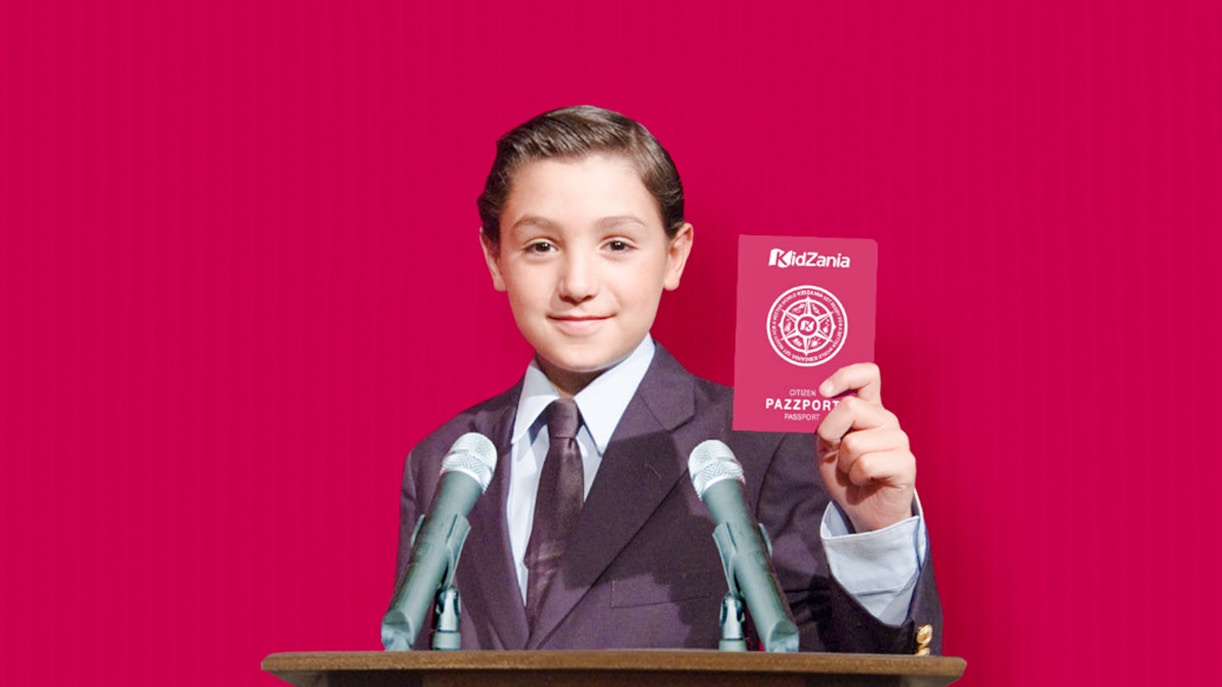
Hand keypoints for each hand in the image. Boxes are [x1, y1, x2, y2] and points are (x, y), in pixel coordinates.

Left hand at [815, 362, 915, 531]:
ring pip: (853, 442)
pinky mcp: (906, 462)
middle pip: (850, 408)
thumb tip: (819, 401)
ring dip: (844, 463)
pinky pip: (866, 463)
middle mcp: (886, 419)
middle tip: (836, 453)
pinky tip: (865, 480)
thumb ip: (825, 423)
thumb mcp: (827, 446)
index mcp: (869, 409)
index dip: (844, 375)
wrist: (864, 511)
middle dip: (831, 435)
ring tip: (854, 471)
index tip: (823, 391)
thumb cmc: (846, 475)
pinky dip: (856, 476)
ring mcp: (899, 440)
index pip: (867, 374)